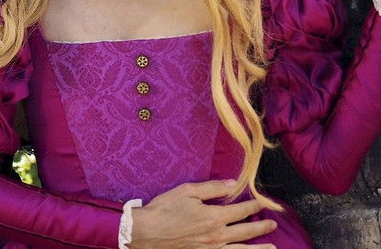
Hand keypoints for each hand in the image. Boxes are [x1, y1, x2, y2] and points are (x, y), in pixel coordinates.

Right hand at [130, 179, 276, 248]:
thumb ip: (212, 188)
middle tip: (273, 224)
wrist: (148, 233)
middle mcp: (217, 236)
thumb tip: (232, 184)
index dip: (253, 205)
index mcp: (214, 217)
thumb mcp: (188, 191)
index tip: (263, 202)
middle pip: (246, 231)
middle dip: (261, 227)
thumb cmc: (165, 209)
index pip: (240, 210)